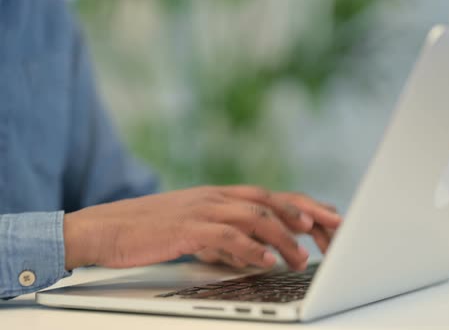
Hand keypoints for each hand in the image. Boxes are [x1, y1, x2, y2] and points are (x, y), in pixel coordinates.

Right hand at [63, 185, 341, 271]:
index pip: (270, 197)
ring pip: (254, 218)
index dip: (302, 206)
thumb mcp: (195, 229)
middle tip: (334, 228)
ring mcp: (202, 210)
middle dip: (306, 213)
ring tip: (303, 258)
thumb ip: (227, 237)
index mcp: (220, 196)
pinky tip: (267, 262)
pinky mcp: (186, 228)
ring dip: (283, 238)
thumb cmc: (151, 231)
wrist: (105, 228)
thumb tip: (257, 254)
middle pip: (271, 200)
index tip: (328, 218)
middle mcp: (216, 198)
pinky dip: (250, 249)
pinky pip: (226, 236)